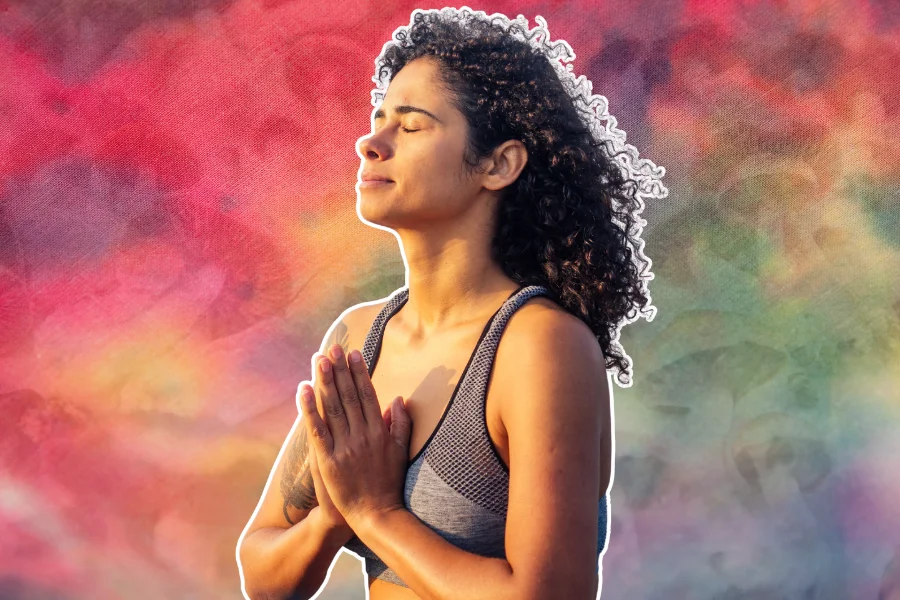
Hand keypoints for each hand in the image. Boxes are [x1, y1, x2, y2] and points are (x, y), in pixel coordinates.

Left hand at [299, 344, 411, 529]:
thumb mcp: (400, 452)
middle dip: (340, 370)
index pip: (367, 395)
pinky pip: (316, 429)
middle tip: (333, 348)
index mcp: (379, 432)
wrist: (374, 515)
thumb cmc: (388, 484)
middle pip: (348, 396)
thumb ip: (401, 425)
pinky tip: (303, 389)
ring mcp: (344, 447)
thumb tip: (398, 399)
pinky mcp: (327, 460)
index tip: (353, 354)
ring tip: (319, 359)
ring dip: (324, 381)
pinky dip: (309, 408)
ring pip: (332, 407)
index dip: (359, 373)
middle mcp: (362, 436)